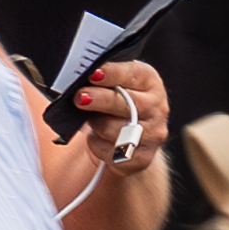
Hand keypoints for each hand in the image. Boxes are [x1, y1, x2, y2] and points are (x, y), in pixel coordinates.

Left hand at [57, 56, 166, 174]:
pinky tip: (96, 139)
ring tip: (89, 121)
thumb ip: (97, 76)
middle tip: (79, 97)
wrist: (123, 141)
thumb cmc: (111, 106)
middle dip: (101, 99)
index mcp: (149, 81)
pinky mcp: (143, 157)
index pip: (133, 73)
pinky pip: (114, 152)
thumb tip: (71, 72)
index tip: (93, 73)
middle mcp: (157, 106)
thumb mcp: (108, 85)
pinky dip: (98, 146)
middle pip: (128, 102)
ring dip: (97, 125)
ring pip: (118, 129)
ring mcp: (153, 133)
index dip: (113, 73)